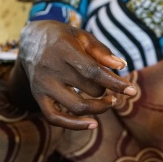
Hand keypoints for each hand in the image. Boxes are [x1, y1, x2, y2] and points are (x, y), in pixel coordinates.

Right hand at [17, 20, 136, 129]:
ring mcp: (43, 85)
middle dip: (108, 90)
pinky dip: (75, 125)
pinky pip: (55, 118)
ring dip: (99, 108)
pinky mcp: (38, 97)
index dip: (115, 83)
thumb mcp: (82, 36)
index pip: (93, 72)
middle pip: (90, 89)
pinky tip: (93, 124)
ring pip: (76, 107)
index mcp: (63, 50)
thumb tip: (122, 65)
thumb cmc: (63, 38)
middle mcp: (51, 69)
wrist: (30, 41)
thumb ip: (101, 51)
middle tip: (113, 87)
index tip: (132, 91)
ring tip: (110, 101)